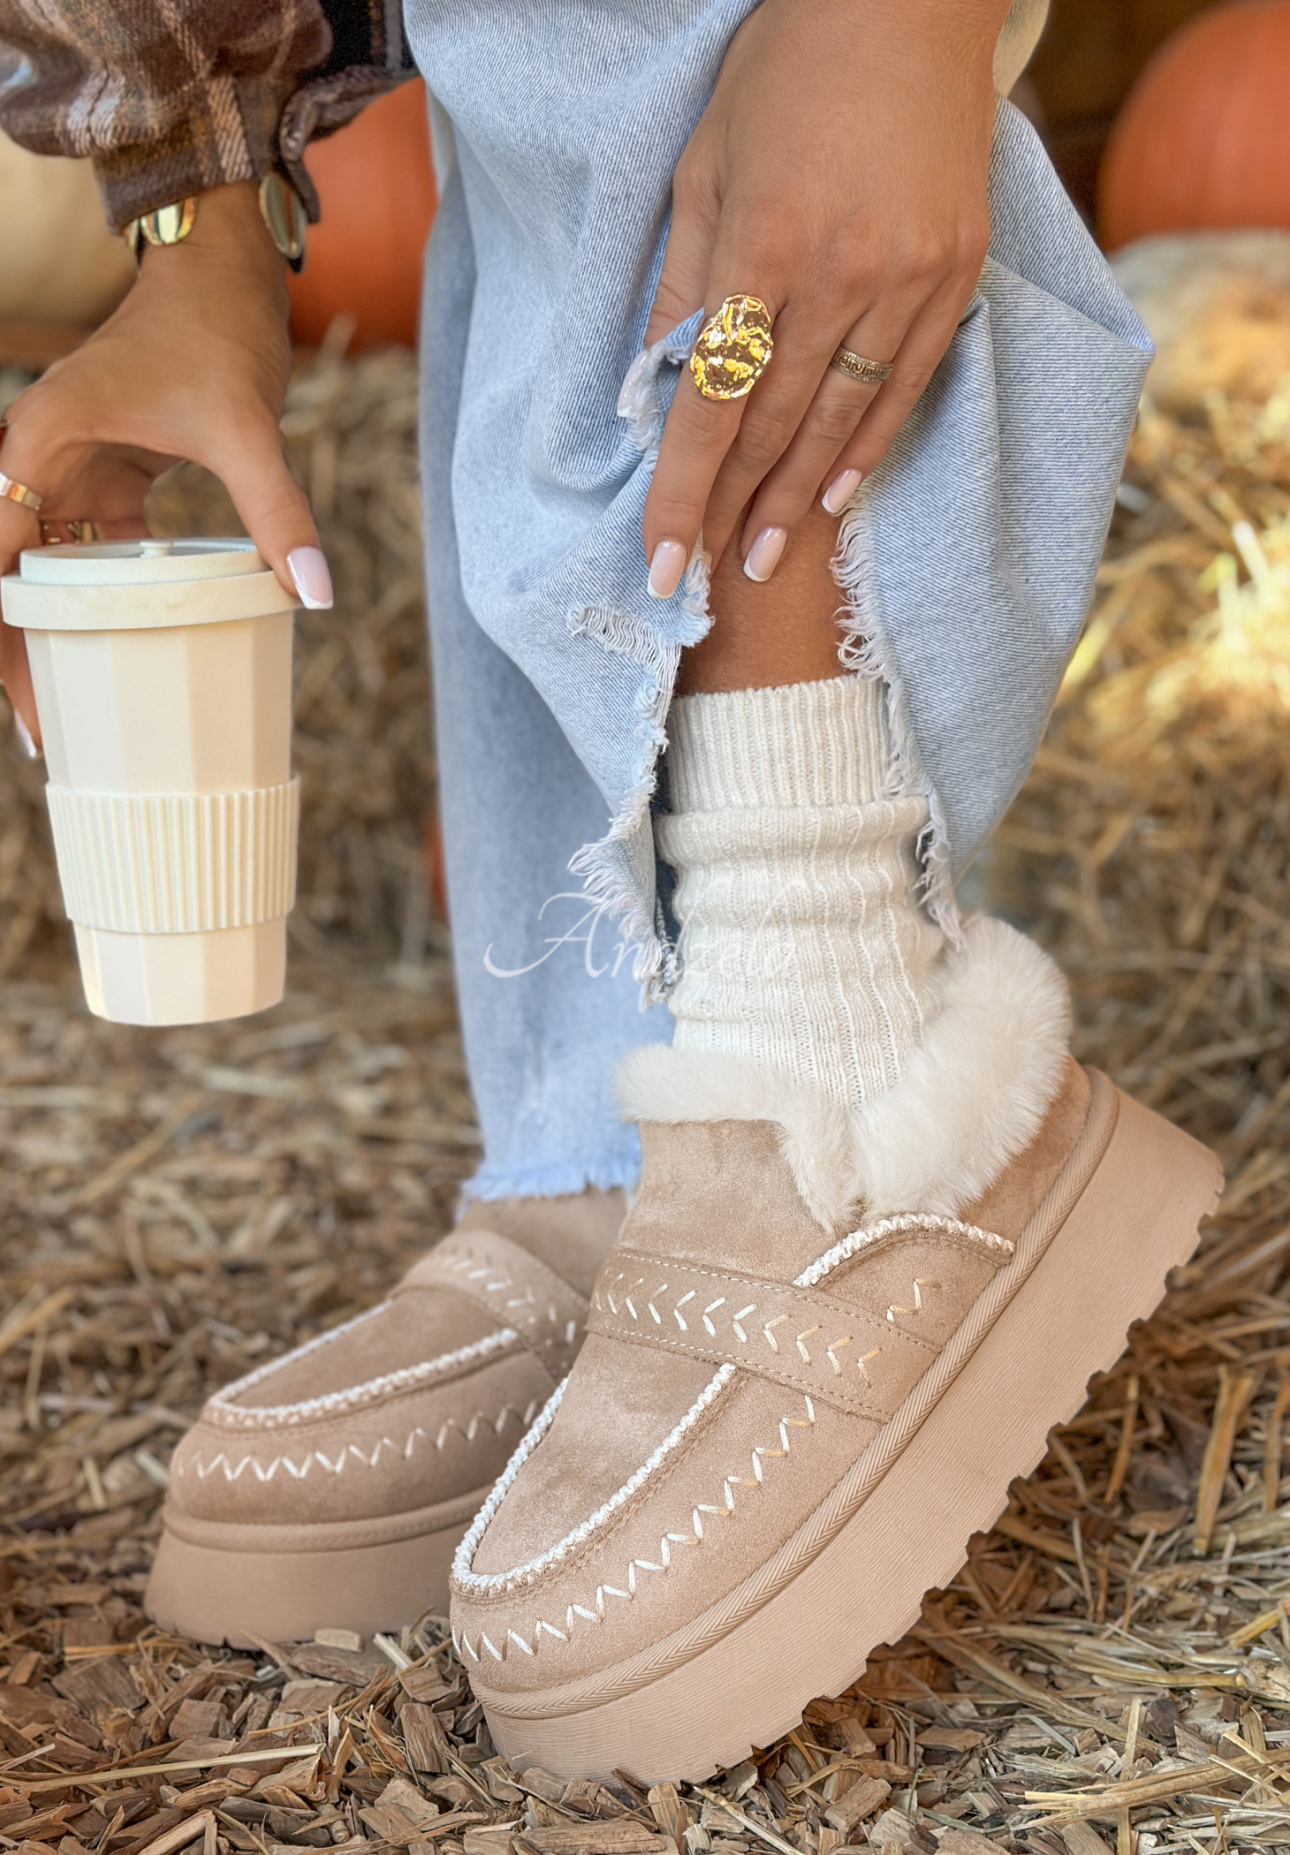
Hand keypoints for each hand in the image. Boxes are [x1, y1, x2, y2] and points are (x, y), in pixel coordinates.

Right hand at [0, 180, 328, 748]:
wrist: (218, 270)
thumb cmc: (215, 330)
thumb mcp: (244, 427)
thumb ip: (276, 510)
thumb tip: (316, 592)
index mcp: (37, 447)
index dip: (2, 643)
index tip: (27, 711)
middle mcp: (35, 463)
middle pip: (7, 582)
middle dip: (19, 658)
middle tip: (50, 739)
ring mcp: (66, 474)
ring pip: (42, 576)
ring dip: (52, 641)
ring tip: (73, 717)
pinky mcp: (103, 484)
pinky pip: (86, 560)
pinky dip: (94, 609)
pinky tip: (111, 660)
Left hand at [640, 0, 1007, 596]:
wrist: (907, 4)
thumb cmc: (784, 74)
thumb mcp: (702, 166)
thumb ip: (680, 282)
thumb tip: (649, 388)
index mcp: (763, 242)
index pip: (711, 402)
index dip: (681, 494)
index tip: (661, 565)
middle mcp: (841, 273)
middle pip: (772, 425)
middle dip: (730, 509)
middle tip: (705, 576)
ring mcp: (909, 278)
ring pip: (839, 419)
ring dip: (791, 499)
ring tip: (759, 558)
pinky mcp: (956, 275)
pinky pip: (904, 388)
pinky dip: (865, 449)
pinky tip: (831, 497)